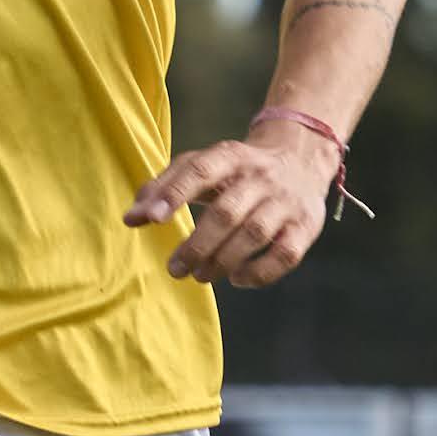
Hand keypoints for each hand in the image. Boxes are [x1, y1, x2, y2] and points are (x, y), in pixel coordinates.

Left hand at [128, 118, 340, 287]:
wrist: (301, 158)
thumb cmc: (237, 170)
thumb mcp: (203, 166)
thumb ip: (164, 187)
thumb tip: (131, 219)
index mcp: (231, 156)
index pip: (201, 170)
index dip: (175, 193)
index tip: (152, 219)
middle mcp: (261, 176)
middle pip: (227, 212)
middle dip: (197, 245)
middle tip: (175, 269)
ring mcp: (286, 202)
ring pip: (255, 234)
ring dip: (223, 261)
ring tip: (201, 276)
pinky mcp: (305, 226)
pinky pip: (285, 254)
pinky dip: (260, 272)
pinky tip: (237, 278)